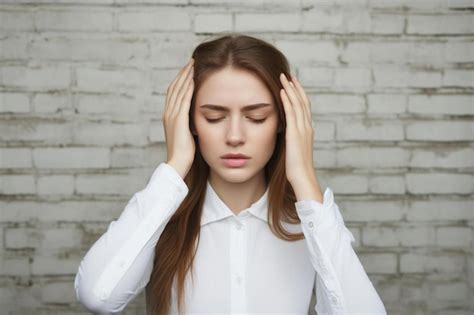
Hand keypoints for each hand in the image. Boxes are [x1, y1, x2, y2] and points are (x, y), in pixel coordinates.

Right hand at [163, 58, 194, 178]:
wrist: (178, 163)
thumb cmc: (185, 153)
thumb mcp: (188, 133)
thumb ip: (190, 123)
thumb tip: (198, 118)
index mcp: (169, 116)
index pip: (174, 92)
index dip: (181, 80)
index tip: (190, 70)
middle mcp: (168, 113)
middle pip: (175, 87)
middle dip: (183, 73)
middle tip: (192, 61)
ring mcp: (172, 116)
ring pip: (178, 90)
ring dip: (186, 76)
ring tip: (194, 64)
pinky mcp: (178, 119)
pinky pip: (183, 99)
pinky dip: (188, 87)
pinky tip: (194, 78)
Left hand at [279, 73, 316, 186]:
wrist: (302, 177)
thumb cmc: (297, 169)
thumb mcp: (295, 150)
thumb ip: (293, 141)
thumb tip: (287, 137)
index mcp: (307, 131)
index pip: (304, 108)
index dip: (299, 94)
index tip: (293, 84)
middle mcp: (307, 127)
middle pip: (302, 101)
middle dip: (295, 87)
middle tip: (289, 75)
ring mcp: (302, 129)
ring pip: (297, 103)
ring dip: (290, 89)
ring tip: (283, 77)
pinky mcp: (295, 133)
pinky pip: (291, 112)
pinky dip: (287, 100)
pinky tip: (281, 91)